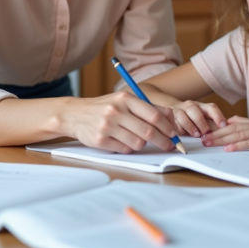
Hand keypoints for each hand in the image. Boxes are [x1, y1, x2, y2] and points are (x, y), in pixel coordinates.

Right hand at [58, 92, 178, 153]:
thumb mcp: (124, 100)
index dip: (168, 127)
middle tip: (169, 145)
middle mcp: (116, 111)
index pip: (154, 115)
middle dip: (163, 140)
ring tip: (137, 138)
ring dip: (142, 144)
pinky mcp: (100, 140)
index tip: (174, 134)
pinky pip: (125, 149)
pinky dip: (129, 148)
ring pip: (138, 142)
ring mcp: (107, 126)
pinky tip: (123, 140)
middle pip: (148, 131)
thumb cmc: (105, 107)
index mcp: (125, 98)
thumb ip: (146, 107)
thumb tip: (171, 118)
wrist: (75, 114)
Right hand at [169, 100, 227, 137]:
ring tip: (196, 134)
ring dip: (190, 126)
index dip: (217, 116)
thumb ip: (214, 125)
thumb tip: (227, 132)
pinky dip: (179, 129)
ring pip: (182, 115)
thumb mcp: (205, 119)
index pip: (211, 108)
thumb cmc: (194, 118)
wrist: (175, 110)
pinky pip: (174, 123)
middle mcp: (190, 106)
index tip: (223, 126)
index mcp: (202, 106)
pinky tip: (184, 134)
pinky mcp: (170, 117)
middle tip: (207, 133)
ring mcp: (179, 110)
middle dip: (201, 122)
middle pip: (194, 110)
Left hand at [200, 115, 248, 151]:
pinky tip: (229, 149)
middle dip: (214, 134)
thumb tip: (238, 126)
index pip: (233, 124)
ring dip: (221, 139)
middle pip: (231, 129)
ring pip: (237, 134)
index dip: (217, 128)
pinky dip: (239, 145)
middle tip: (200, 139)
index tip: (204, 132)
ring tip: (208, 143)